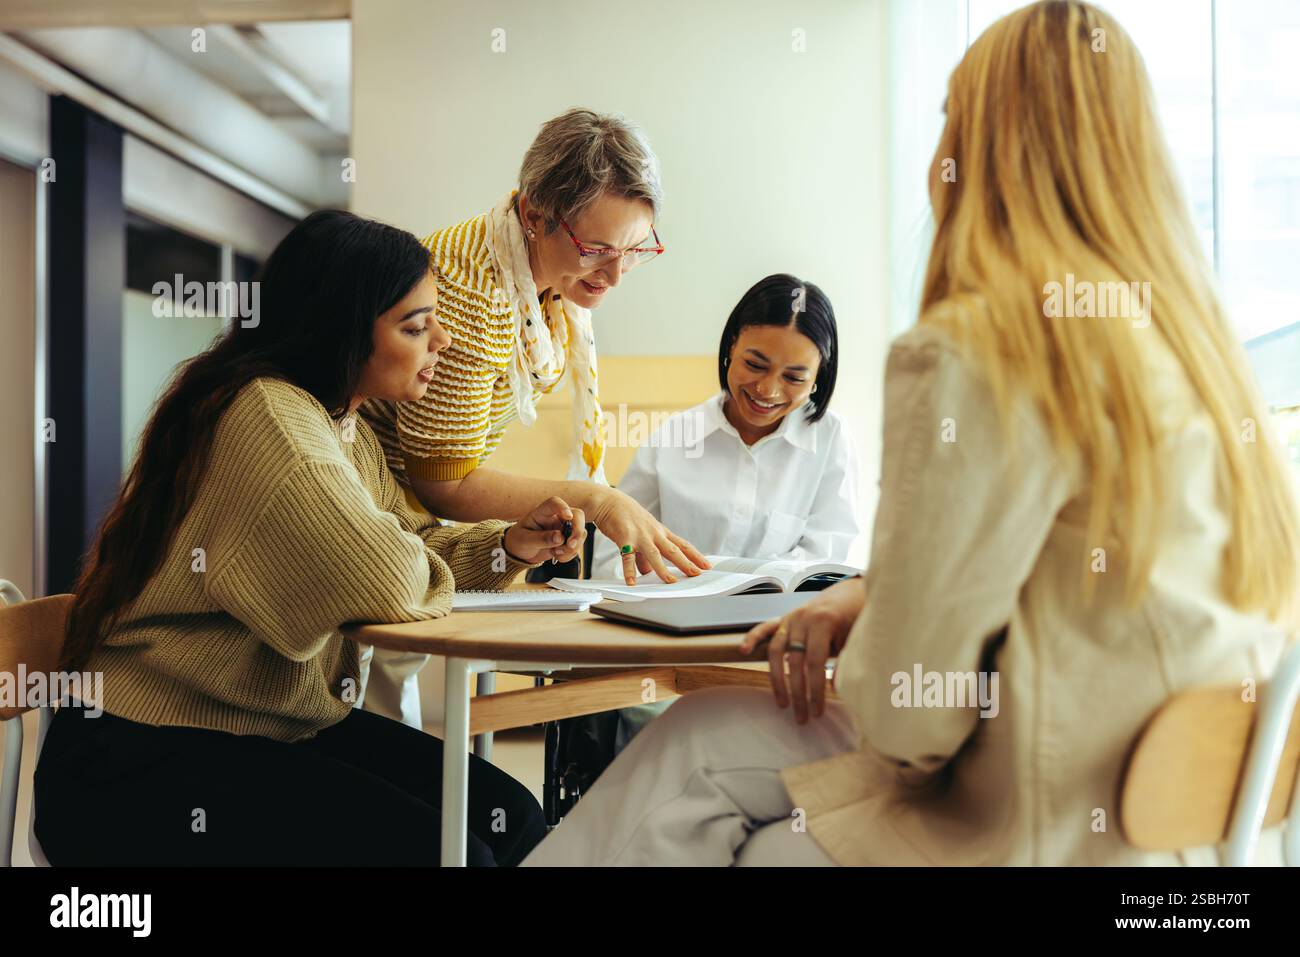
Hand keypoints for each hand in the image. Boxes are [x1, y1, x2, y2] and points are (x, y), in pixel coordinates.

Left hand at [503, 497, 586, 564]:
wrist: (520, 552)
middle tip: (570, 544)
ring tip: (557, 553)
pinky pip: (577, 545)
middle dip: (577, 531)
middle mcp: (556, 518)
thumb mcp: (525, 541)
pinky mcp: (567, 540)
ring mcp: (563, 528)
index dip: (563, 507)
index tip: (568, 516)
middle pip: (576, 515)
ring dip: (573, 547)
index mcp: (542, 513)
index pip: (554, 503)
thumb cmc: (519, 540)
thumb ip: (542, 539)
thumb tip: (560, 537)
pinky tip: (558, 556)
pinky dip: (570, 554)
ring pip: (580, 532)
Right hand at [589, 488, 710, 585]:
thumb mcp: (642, 534)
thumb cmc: (627, 517)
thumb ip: (645, 556)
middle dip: (686, 563)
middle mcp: (654, 534)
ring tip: (671, 581)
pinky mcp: (625, 538)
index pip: (683, 545)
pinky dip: (629, 571)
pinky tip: (632, 582)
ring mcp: (640, 536)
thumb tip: (648, 572)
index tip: (707, 566)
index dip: (696, 556)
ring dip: (663, 569)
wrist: (609, 502)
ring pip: (654, 554)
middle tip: (697, 574)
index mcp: (661, 532)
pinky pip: (627, 557)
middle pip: (673, 550)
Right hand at [738, 577, 866, 723]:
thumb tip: (836, 687)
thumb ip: (845, 660)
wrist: (849, 593)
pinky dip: (752, 638)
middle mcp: (802, 620)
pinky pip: (764, 628)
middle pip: (794, 662)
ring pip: (776, 650)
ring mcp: (790, 618)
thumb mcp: (855, 638)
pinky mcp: (783, 618)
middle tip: (802, 717)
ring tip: (782, 704)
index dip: (815, 689)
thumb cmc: (855, 618)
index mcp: (823, 622)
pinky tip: (743, 651)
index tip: (817, 711)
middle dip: (798, 693)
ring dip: (777, 680)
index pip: (815, 663)